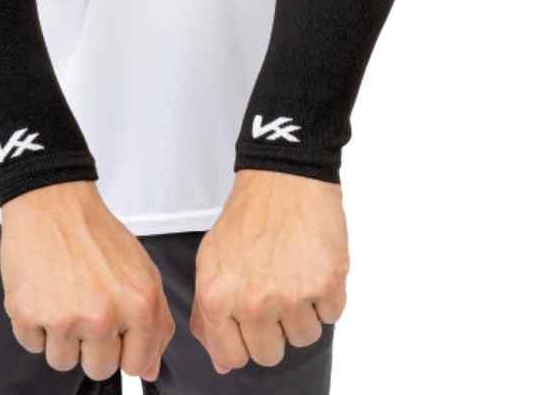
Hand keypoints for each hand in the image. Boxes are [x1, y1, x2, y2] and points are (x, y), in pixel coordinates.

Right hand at [0, 181, 175, 381]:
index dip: (123, 350)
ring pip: (62, 361)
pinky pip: (31, 344)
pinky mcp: (29, 314)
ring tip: (62, 296)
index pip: (136, 365)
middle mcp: (103, 316)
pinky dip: (34, 323)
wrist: (53, 202)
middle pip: (98, 369)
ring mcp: (64, 318)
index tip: (115, 335)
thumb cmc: (94, 231)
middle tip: (85, 307)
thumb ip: (156, 321)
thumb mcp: (142, 269)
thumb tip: (149, 369)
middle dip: (91, 345)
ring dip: (60, 336)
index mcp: (138, 304)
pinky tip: (43, 291)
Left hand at [190, 170, 348, 371]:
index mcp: (217, 297)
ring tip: (293, 273)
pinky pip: (331, 315)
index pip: (233, 356)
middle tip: (273, 291)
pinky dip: (326, 295)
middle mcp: (252, 302)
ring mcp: (292, 295)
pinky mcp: (326, 284)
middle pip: (270, 354)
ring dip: (302, 312)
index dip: (243, 339)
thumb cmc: (247, 216)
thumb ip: (208, 314)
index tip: (249, 319)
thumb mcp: (210, 260)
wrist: (282, 176)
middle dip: (274, 328)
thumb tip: (221, 363)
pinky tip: (311, 264)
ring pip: (304, 338)